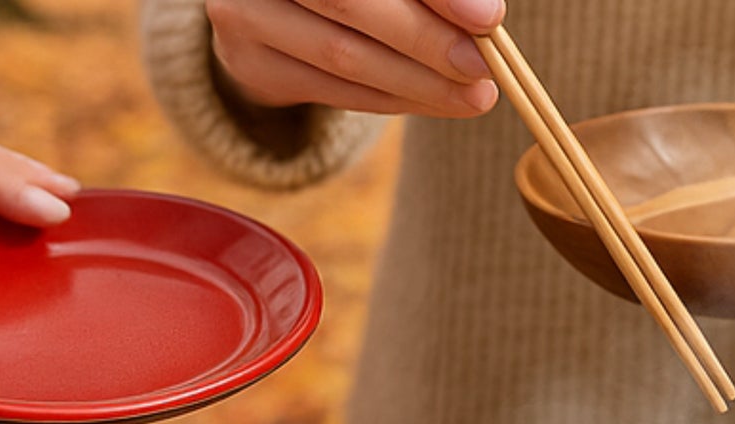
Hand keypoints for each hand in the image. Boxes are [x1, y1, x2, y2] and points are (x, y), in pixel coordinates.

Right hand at [207, 0, 500, 116]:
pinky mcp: (252, 63)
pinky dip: (394, 100)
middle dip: (426, 41)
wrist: (275, 4)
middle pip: (351, 5)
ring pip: (343, 57)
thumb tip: (482, 15)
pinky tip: (436, 102)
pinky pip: (334, 91)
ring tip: (473, 96)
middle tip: (482, 66)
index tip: (488, 18)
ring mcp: (246, 14)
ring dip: (418, 83)